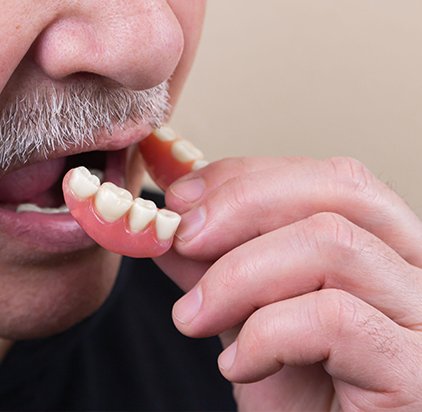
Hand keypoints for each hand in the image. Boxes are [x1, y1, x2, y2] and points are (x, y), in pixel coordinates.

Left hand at [154, 156, 421, 410]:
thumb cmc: (303, 400)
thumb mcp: (250, 317)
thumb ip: (218, 266)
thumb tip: (169, 224)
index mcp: (385, 248)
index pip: (326, 177)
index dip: (245, 177)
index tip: (182, 200)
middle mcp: (420, 271)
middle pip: (338, 189)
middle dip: (240, 204)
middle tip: (182, 238)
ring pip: (332, 243)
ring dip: (238, 275)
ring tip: (193, 317)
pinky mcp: (418, 373)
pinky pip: (335, 319)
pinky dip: (265, 334)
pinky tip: (236, 366)